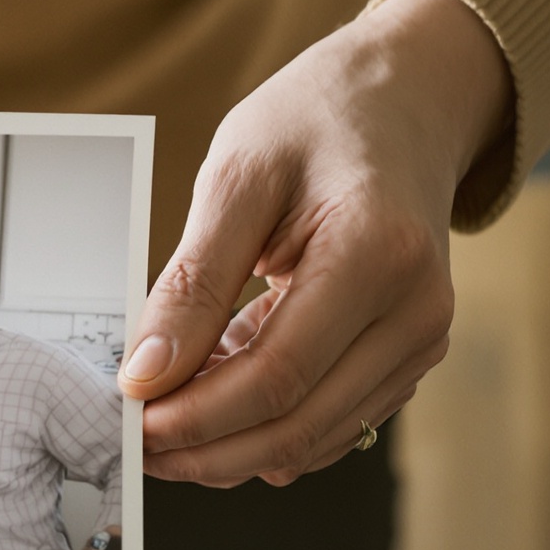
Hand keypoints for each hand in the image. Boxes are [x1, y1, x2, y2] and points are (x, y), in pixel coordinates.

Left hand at [119, 0, 508, 487]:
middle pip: (297, 427)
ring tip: (164, 412)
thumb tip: (145, 376)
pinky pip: (329, 422)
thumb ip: (193, 282)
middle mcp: (416, 312)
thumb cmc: (317, 121)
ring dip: (231, 446)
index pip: (276, 376)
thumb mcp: (237, 176)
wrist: (402, 100)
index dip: (196, 414)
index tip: (129, 419)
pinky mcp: (407, 358)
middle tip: (134, 440)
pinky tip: (216, 392)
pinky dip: (265, 423)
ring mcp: (420, 342)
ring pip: (313, 440)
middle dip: (206, 449)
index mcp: (378, 256)